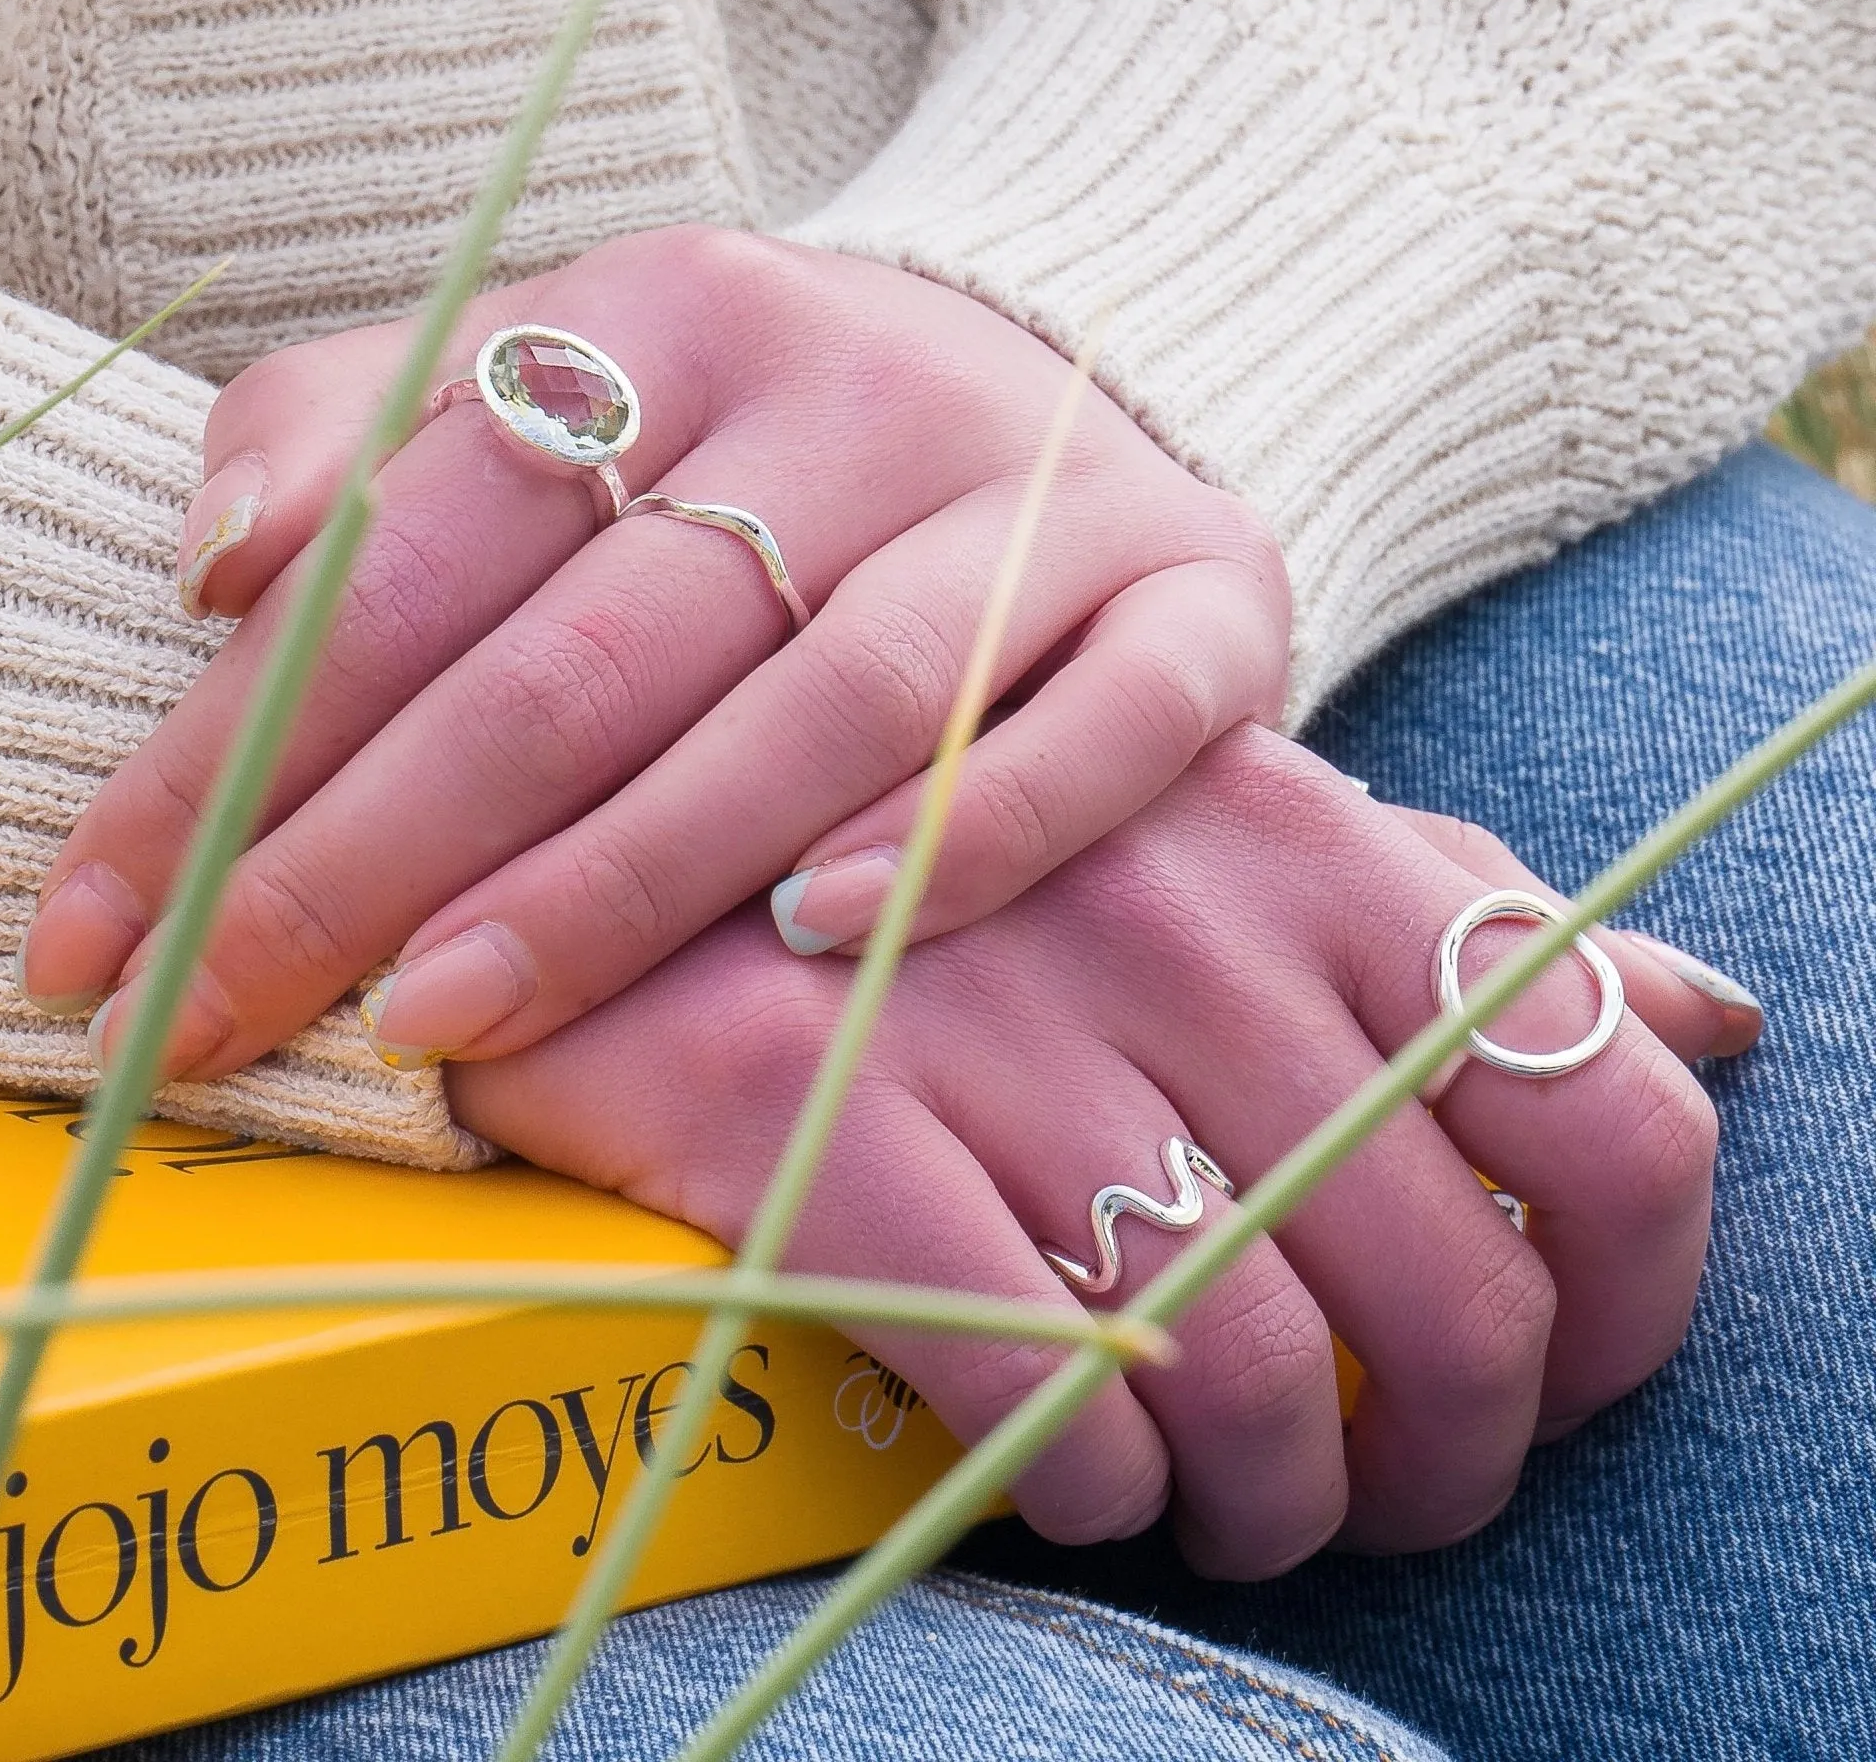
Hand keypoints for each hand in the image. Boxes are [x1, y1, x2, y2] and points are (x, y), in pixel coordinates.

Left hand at [20, 228, 1288, 1081]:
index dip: (243, 738)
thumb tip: (222, 562)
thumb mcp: (570, 383)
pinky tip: (826, 934)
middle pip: (594, 641)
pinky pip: (1103, 729)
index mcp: (674, 312)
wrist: (1072, 372)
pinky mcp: (1204, 604)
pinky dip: (970, 832)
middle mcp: (861, 387)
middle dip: (381, 846)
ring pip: (831, 697)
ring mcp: (1047, 500)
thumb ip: (374, 437)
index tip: (100, 923)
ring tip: (456, 1011)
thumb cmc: (773, 436)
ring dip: (636, 867)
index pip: (423, 538)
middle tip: (219, 1013)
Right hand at [443, 728, 1741, 1573]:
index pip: (1598, 1096)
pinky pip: (1047, 1403)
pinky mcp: (821, 1126)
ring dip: (1266, 1502)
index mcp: (1300, 833)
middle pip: (1451, 1297)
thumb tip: (1712, 1025)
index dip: (1634, 1296)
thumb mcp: (1223, 829)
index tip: (1564, 1374)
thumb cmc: (963, 855)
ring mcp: (994, 1015)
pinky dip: (1091, 1493)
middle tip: (1372, 1489)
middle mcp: (1175, 914)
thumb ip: (1450, 920)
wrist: (619, 829)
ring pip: (1251, 1379)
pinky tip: (1072, 1476)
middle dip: (1448, 1459)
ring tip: (1224, 1502)